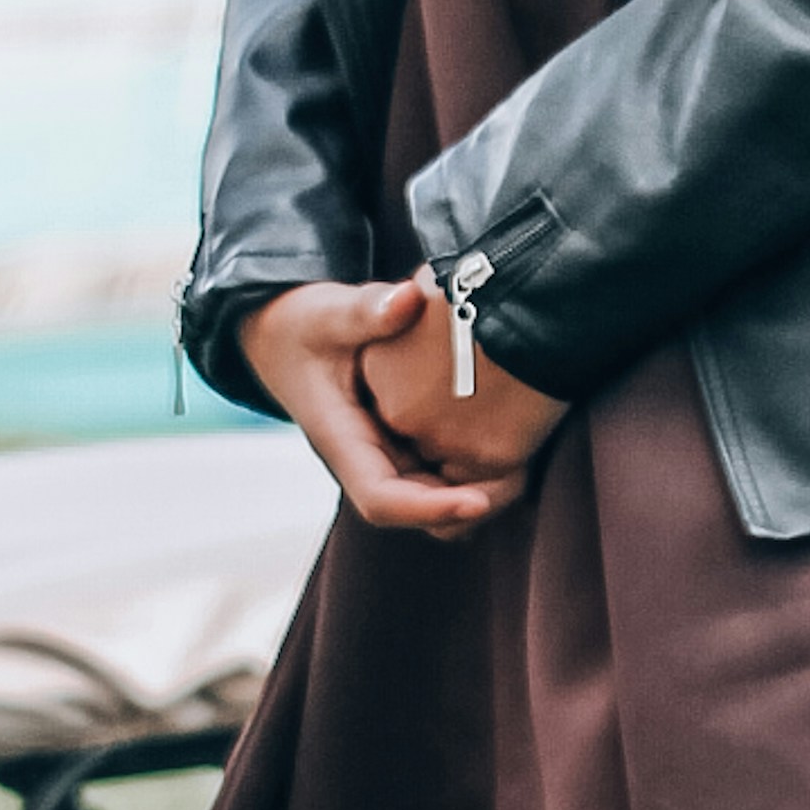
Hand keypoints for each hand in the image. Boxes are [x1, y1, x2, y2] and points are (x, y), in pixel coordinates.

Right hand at [241, 275, 546, 542]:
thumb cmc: (304, 325)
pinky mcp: (402, 444)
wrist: (286, 337)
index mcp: (340, 440)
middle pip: (416, 509)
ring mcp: (384, 456)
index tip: (477, 501)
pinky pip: (439, 471)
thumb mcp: (327, 313)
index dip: (428, 508)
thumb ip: (364, 309)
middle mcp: (364, 460)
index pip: (380, 497)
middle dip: (467, 506)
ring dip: (476, 491)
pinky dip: (473, 467)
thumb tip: (407, 300)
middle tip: (520, 481)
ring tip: (524, 468)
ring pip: (432, 495)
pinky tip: (513, 446)